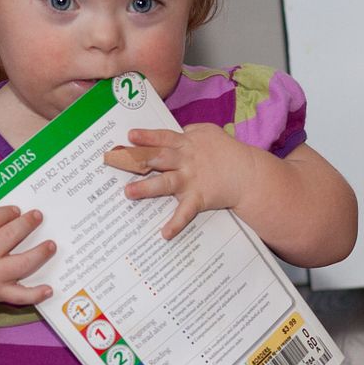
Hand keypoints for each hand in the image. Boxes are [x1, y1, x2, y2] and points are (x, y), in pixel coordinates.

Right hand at [0, 205, 55, 306]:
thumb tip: (17, 213)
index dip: (7, 212)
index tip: (17, 210)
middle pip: (9, 237)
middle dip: (27, 224)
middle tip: (38, 216)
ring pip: (21, 264)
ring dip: (40, 254)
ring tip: (51, 245)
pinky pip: (20, 296)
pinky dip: (36, 294)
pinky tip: (49, 289)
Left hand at [106, 124, 253, 237]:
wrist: (249, 173)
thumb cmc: (228, 151)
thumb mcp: (209, 132)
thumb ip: (190, 131)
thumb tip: (177, 131)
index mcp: (187, 144)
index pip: (163, 138)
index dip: (146, 137)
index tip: (129, 136)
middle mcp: (186, 161)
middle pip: (158, 158)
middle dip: (136, 159)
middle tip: (115, 160)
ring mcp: (192, 180)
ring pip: (165, 183)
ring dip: (146, 188)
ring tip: (128, 192)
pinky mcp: (199, 198)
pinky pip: (185, 213)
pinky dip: (175, 223)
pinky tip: (164, 234)